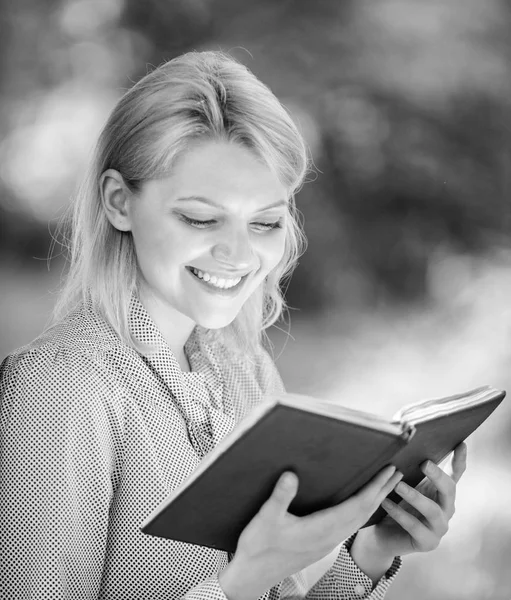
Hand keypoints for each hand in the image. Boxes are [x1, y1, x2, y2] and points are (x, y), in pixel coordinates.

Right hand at [218, 465, 402, 599]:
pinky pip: (350, 526)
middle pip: (364, 513)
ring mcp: (327, 542)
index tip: (387, 471)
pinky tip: (360, 506)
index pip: (357, 506)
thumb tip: (291, 475)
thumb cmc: (258, 547)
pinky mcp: (321, 544)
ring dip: (374, 501)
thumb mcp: (265, 519)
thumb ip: (280, 497)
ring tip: (384, 486)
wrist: (253, 575)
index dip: (374, 488)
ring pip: (359, 521)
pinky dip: (362, 512)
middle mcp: (329, 537)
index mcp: (321, 529)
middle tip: (397, 472)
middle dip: (382, 492)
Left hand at [364, 442, 467, 559]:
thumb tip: (404, 440)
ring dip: (415, 496)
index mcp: (442, 493)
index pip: (455, 475)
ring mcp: (439, 528)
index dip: (460, 460)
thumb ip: (409, 468)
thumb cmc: (396, 503)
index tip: (461, 443)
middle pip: (449, 490)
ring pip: (433, 511)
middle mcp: (446, 509)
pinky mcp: (427, 542)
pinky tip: (385, 503)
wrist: (383, 534)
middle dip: (437, 476)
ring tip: (398, 485)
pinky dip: (399, 514)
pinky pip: (414, 527)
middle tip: (423, 463)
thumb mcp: (405, 483)